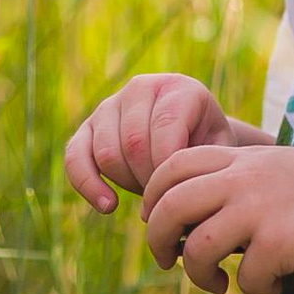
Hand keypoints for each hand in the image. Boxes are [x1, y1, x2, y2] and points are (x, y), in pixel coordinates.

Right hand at [63, 73, 235, 215]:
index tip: (176, 194)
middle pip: (133, 142)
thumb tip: (167, 200)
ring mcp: (110, 104)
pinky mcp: (88, 126)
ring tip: (148, 192)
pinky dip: (87, 184)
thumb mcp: (218, 151)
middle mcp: (141, 87)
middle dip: (148, 179)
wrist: (191, 136)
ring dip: (126, 183)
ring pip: (106, 152)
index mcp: (178, 88)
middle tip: (164, 195)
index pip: (165, 126)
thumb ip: (201, 167)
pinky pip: (75, 156)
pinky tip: (108, 206)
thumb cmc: (207, 147)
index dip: (167, 167)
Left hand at [140, 143, 293, 293]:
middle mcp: (245, 178)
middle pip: (170, 206)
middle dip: (157, 241)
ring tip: (219, 283)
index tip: (160, 220)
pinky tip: (277, 283)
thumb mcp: (275, 168)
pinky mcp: (280, 242)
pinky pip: (246, 279)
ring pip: (196, 248)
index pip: (172, 165)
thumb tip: (188, 219)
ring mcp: (260, 209)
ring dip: (199, 275)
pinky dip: (257, 290)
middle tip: (168, 260)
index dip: (154, 195)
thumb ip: (235, 180)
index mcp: (242, 157)